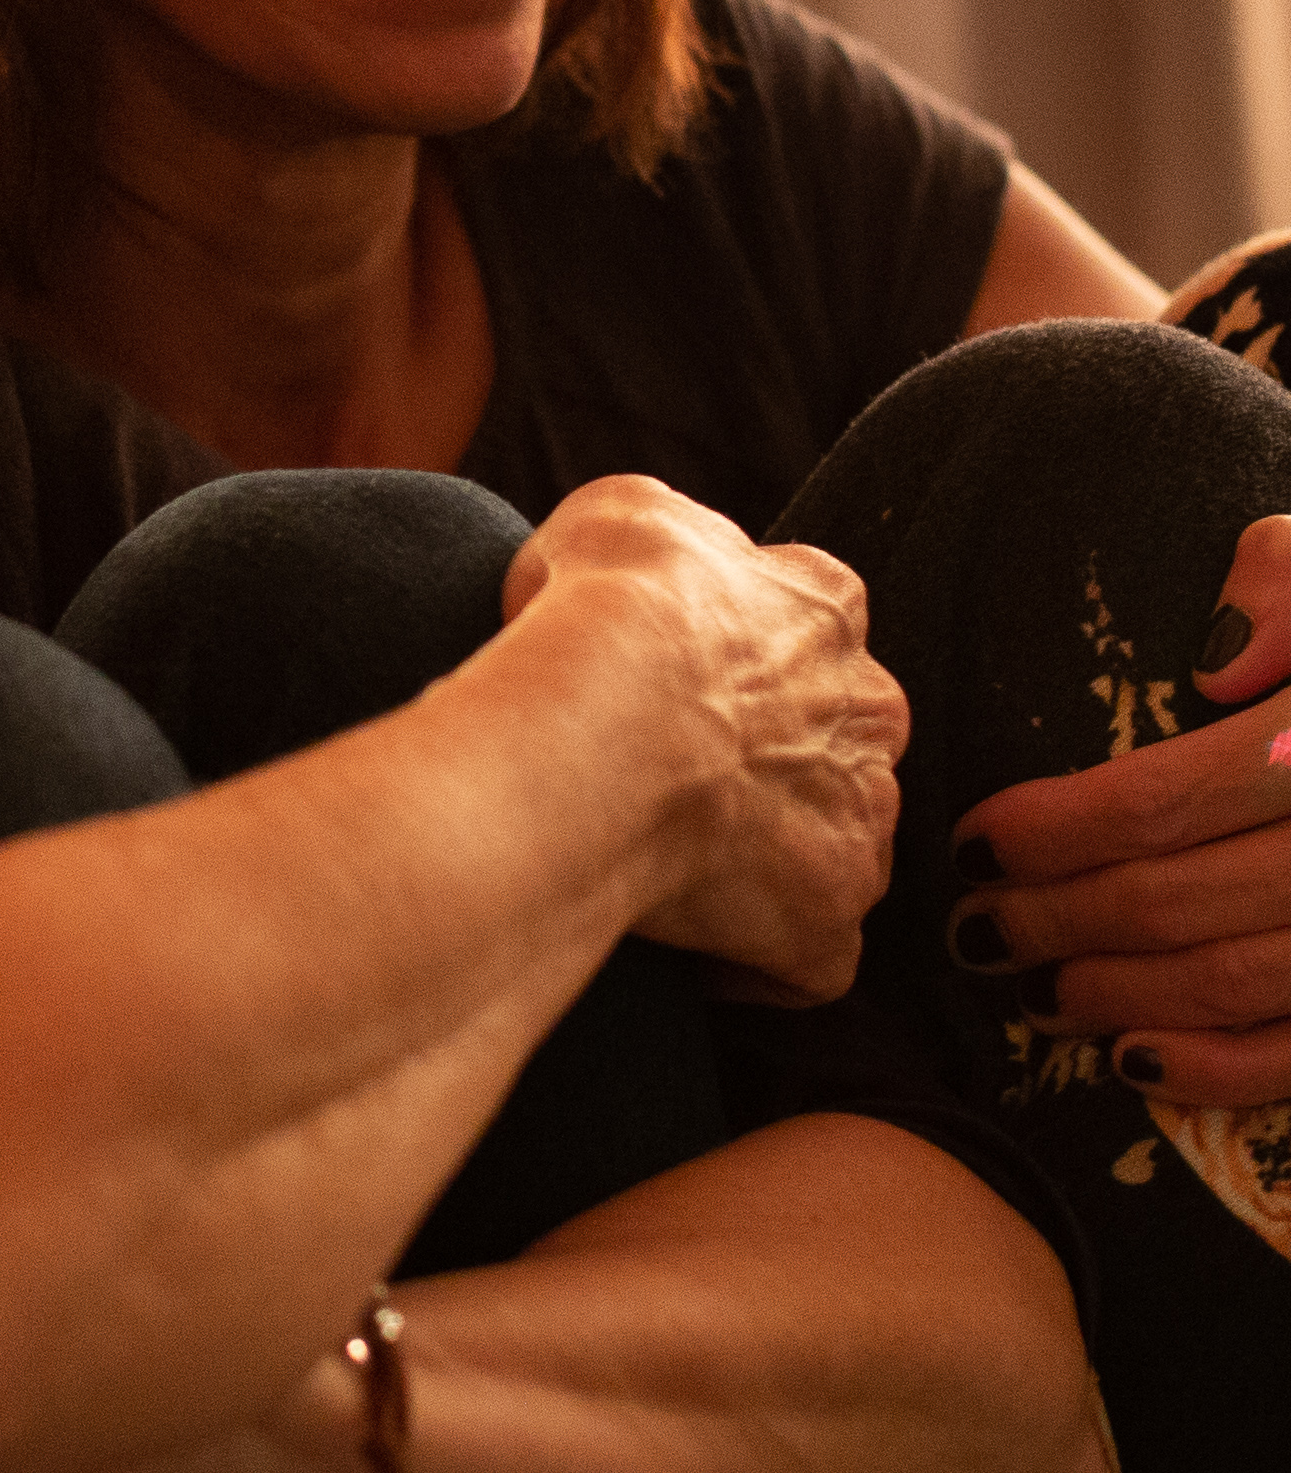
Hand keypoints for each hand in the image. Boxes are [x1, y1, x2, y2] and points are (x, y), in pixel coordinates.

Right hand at [504, 479, 905, 1001]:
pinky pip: (807, 959)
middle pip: (835, 741)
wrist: (605, 719)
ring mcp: (859, 823)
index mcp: (824, 607)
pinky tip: (691, 951)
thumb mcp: (616, 512)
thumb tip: (627, 573)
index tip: (677, 680)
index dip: (739, 656)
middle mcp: (869, 712)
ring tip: (674, 865)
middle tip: (674, 775)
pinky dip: (757, 960)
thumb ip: (657, 536)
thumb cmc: (604, 607)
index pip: (809, 625)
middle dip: (773, 760)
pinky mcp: (830, 923)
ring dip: (771, 857)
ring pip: (830, 843)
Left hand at [948, 514, 1290, 1098]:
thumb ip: (1282, 581)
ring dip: (1116, 997)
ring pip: (1234, 982)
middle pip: (1179, 899)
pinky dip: (1216, 1070)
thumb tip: (1217, 667)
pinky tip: (1133, 1060)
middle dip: (1056, 922)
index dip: (1057, 830)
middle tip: (975, 932)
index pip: (1170, 796)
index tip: (973, 845)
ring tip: (1031, 991)